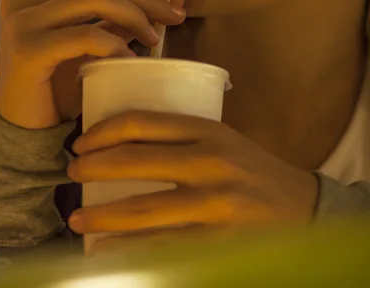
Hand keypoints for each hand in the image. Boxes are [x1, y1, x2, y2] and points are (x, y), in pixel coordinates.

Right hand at [0, 0, 185, 128]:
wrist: (23, 130)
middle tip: (177, 13)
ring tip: (156, 38)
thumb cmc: (61, 85)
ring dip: (134, 15)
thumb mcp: (95, 44)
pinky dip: (114, 44)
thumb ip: (122, 18)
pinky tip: (131, 59)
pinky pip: (84, 36)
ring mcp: (20, 18)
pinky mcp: (25, 47)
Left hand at [67, 111, 318, 252]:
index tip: (82, 142)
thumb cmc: (253, 169)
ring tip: (76, 217)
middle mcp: (209, 161)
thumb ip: (181, 136)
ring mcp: (214, 204)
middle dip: (93, 168)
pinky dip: (130, 249)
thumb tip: (124, 141)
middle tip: (71, 173)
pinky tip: (108, 250)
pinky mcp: (218, 242)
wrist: (303, 207)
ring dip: (101, 215)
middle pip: (135, 161)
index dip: (103, 131)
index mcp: (208, 129)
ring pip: (142, 210)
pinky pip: (163, 247)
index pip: (141, 122)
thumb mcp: (222, 139)